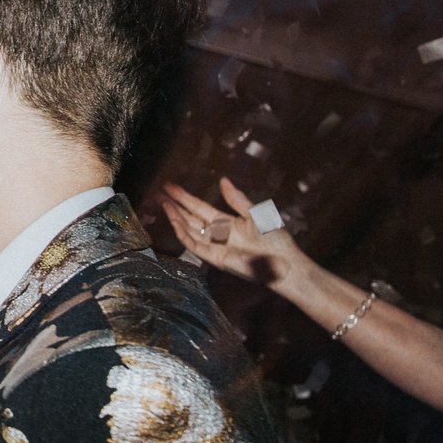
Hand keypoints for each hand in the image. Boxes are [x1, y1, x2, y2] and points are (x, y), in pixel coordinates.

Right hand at [158, 178, 317, 291]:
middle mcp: (217, 234)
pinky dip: (184, 235)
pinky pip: (195, 246)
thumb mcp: (255, 213)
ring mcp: (214, 246)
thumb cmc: (274, 239)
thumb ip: (236, 199)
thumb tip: (223, 180)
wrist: (283, 262)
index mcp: (225, 222)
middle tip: (159, 193)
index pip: (199, 207)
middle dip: (175, 206)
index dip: (185, 197)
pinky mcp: (215, 258)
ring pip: (189, 230)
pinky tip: (175, 222)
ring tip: (164, 204)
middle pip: (190, 218)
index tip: (170, 187)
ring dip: (176, 218)